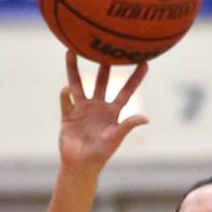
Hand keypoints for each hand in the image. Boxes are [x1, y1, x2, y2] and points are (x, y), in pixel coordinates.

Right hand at [59, 51, 148, 170]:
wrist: (80, 166)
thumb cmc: (100, 155)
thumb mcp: (115, 138)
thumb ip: (128, 125)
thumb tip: (146, 118)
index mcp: (112, 112)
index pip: (126, 91)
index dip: (136, 77)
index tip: (145, 61)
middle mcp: (97, 106)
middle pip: (101, 81)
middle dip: (105, 64)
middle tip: (107, 45)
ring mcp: (82, 109)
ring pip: (78, 84)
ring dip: (74, 69)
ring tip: (72, 50)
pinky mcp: (68, 115)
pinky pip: (66, 101)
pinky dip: (65, 95)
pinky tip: (65, 89)